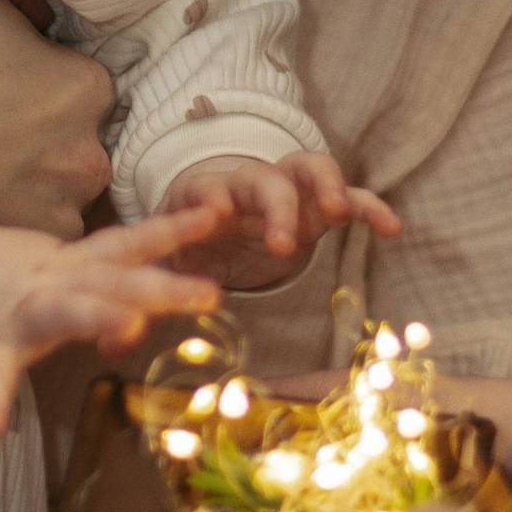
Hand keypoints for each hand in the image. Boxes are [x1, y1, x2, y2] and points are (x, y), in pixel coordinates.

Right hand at [0, 0, 112, 234]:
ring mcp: (54, 215)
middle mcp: (86, 160)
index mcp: (84, 89)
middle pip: (72, 128)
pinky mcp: (16, 250)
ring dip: (23, 165)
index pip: (78, 71)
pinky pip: (29, 221)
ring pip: (54, 178)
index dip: (34, 63)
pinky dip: (5, 205)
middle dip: (34, 118)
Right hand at [0, 201, 226, 437]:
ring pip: (65, 311)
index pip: (131, 243)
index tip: (218, 215)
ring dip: (97, 318)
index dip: (174, 228)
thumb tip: (144, 319)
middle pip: (115, 280)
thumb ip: (101, 294)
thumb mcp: (58, 276)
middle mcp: (55, 282)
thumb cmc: (5, 281)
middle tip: (209, 294)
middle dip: (162, 286)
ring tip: (129, 331)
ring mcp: (21, 313)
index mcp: (75, 266)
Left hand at [173, 152, 403, 291]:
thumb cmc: (191, 244)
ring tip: (337, 211)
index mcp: (205, 197)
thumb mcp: (167, 266)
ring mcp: (287, 190)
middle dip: (275, 205)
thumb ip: (152, 294)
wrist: (216, 224)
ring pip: (309, 168)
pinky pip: (349, 198)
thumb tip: (120, 343)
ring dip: (324, 184)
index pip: (205, 188)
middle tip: (281, 244)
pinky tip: (391, 228)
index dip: (210, 196)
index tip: (216, 211)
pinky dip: (369, 207)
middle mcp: (247, 185)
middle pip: (263, 178)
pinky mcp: (317, 206)